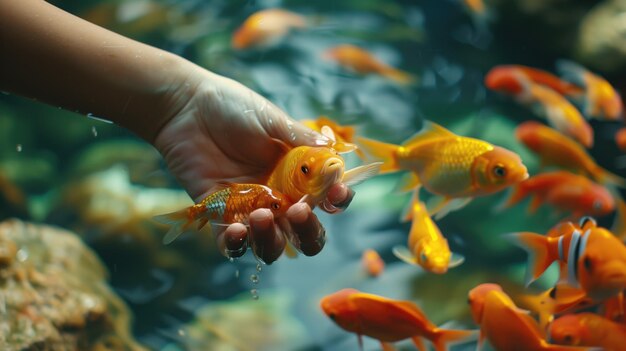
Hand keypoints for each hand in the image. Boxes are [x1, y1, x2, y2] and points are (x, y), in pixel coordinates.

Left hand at [154, 69, 354, 263]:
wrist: (186, 107)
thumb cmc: (233, 107)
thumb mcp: (271, 119)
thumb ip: (300, 138)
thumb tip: (332, 148)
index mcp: (297, 174)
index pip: (326, 197)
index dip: (337, 200)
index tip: (335, 193)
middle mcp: (278, 197)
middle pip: (304, 231)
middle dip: (308, 232)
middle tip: (297, 212)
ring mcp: (249, 208)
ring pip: (271, 244)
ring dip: (272, 240)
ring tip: (260, 217)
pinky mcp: (218, 214)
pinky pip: (230, 243)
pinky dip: (236, 245)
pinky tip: (235, 231)